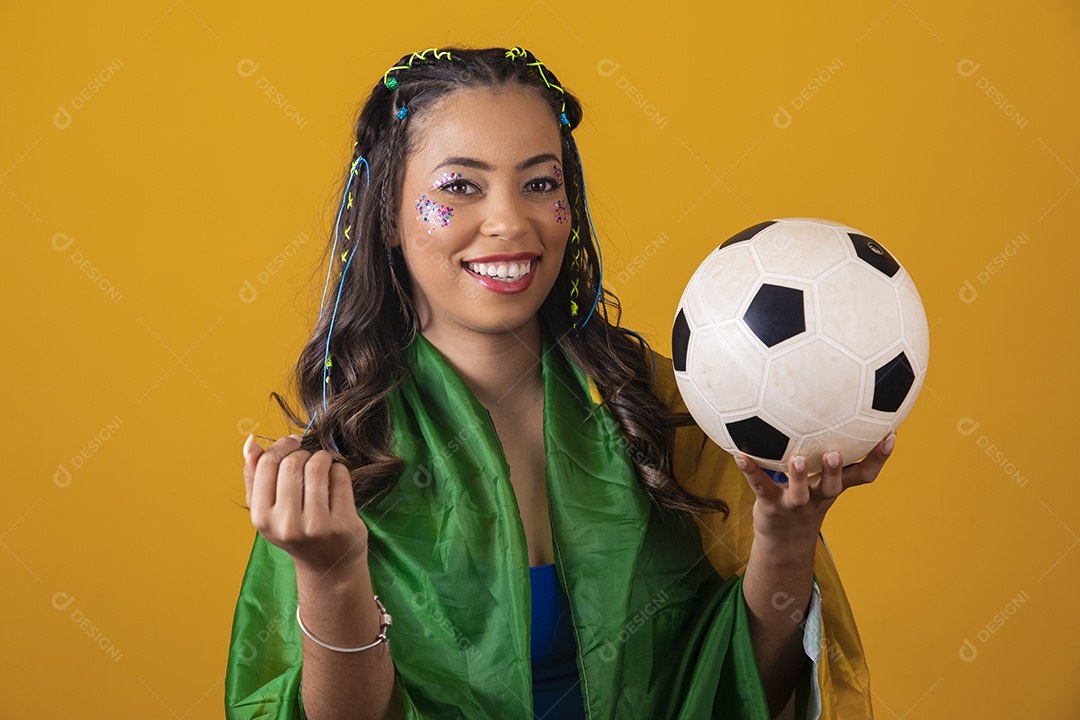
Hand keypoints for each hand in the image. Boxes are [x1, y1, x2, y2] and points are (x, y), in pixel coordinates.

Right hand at [243, 433, 369, 577]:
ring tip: (323, 464)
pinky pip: (340, 477)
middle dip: (303, 452)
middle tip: (309, 458)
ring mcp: (316, 525)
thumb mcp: (268, 510)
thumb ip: (255, 477)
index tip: (292, 442)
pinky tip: (336, 479)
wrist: (327, 566)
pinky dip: (338, 470)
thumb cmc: (295, 530)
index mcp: (262, 518)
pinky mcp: (342, 524)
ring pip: (317, 466)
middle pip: (293, 463)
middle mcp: (287, 524)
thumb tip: (251, 442)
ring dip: (322, 457)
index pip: (267, 464)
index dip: (281, 446)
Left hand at [735, 434, 895, 543]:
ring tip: (797, 459)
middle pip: (832, 487)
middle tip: (836, 453)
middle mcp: (817, 497)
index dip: (879, 458)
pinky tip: (740, 455)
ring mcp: (794, 504)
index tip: (891, 435)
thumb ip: (831, 453)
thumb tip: (839, 410)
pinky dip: (751, 471)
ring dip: (799, 477)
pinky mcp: (770, 505)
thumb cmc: (806, 499)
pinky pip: (760, 486)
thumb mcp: (824, 481)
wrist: (783, 541)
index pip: (864, 475)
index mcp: (833, 487)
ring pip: (799, 493)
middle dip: (836, 471)